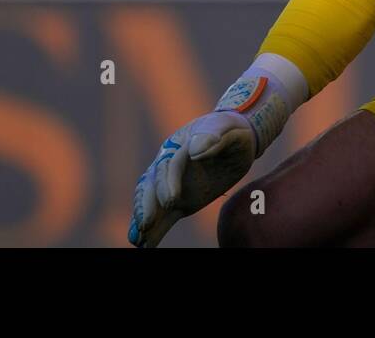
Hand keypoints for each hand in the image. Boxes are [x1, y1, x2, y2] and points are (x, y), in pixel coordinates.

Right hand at [128, 110, 256, 247]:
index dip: (167, 182)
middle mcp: (169, 164)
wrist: (238, 139)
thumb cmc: (232, 130)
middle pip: (151, 184)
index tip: (171, 200)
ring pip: (152, 202)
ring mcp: (172, 184)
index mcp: (178, 144)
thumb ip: (213, 135)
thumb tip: (194, 150)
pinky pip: (164, 216)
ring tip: (136, 240)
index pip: (168, 164)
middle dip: (147, 205)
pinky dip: (154, 231)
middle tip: (146, 224)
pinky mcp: (180, 201)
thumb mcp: (227, 127)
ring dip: (142, 219)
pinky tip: (144, 246)